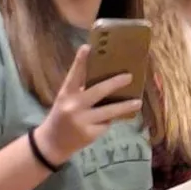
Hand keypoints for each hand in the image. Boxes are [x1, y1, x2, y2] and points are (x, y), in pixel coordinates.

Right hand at [36, 46, 142, 163]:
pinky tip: (113, 119)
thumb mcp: (67, 100)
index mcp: (66, 94)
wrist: (53, 142)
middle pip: (98, 91)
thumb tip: (107, 79)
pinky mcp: (90, 133)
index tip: (88, 47)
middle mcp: (73, 106)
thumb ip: (81, 90)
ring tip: (138, 102)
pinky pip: (107, 124)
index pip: (74, 74)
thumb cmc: (63, 116)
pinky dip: (111, 120)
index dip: (80, 61)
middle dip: (115, 83)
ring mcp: (82, 121)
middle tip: (129, 76)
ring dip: (125, 106)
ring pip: (109, 111)